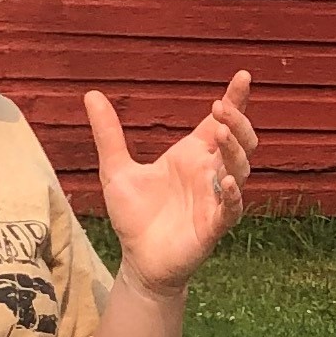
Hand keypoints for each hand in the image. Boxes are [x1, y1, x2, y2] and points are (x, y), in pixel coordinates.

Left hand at [84, 70, 257, 290]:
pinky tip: (225, 180)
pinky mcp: (214, 226)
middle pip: (240, 141)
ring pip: (240, 168)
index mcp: (192, 156)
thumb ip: (108, 134)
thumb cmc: (134, 217)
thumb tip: (91, 94)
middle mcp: (209, 173)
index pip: (220, 123)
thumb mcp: (116, 170)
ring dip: (235, 149)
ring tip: (222, 133)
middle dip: (238, 121)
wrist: (138, 260)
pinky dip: (232, 194)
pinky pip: (231, 208)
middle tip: (221, 106)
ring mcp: (215, 199)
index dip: (236, 100)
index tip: (243, 76)